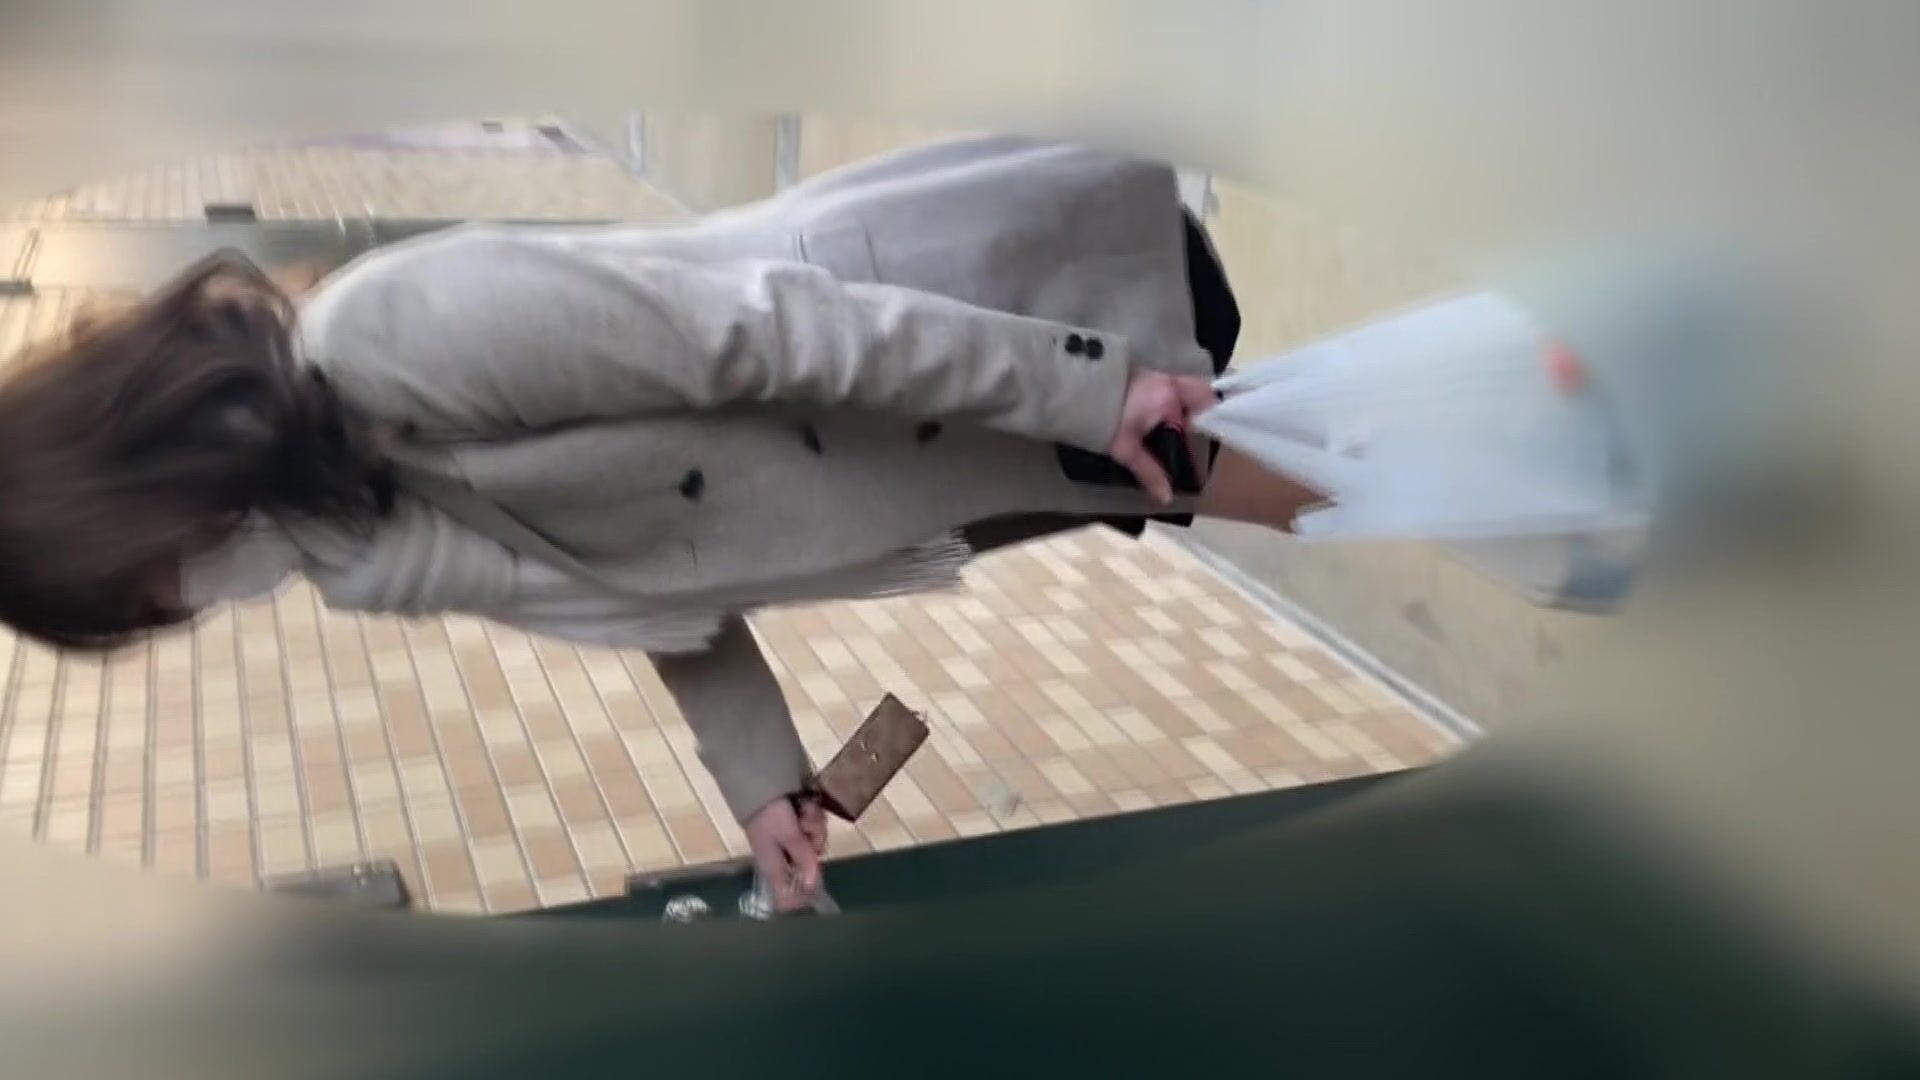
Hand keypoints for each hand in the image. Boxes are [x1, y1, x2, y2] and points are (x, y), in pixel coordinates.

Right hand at [743, 793, 827, 910]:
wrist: (758, 784)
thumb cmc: (769, 814)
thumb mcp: (788, 835)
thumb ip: (804, 858)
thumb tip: (814, 886)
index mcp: (774, 868)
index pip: (786, 897)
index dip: (802, 897)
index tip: (817, 888)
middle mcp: (784, 858)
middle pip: (811, 863)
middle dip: (815, 842)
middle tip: (808, 828)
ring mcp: (791, 842)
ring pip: (816, 841)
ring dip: (814, 824)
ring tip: (804, 808)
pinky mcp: (795, 827)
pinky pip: (813, 826)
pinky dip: (812, 814)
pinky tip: (804, 803)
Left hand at [1111, 368, 1217, 504]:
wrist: (1071, 391)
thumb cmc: (1101, 420)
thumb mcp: (1125, 450)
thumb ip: (1149, 472)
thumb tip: (1167, 497)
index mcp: (1170, 399)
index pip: (1204, 414)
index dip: (1207, 432)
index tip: (1202, 448)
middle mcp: (1169, 382)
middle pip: (1202, 393)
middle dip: (1205, 411)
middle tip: (1197, 435)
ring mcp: (1157, 374)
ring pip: (1187, 388)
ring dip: (1189, 405)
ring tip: (1183, 430)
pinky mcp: (1144, 373)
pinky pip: (1172, 385)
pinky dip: (1176, 399)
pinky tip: (1165, 417)